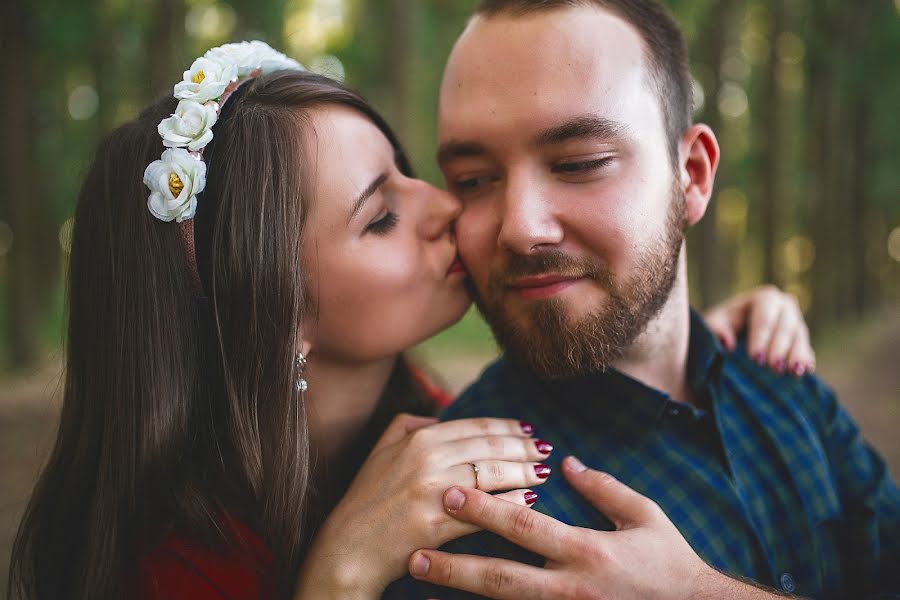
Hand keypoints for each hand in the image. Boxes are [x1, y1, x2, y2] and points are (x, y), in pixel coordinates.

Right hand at [294, 414, 550, 598]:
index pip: (476, 427)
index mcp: (418, 438)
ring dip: (525, 473)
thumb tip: (437, 415)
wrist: (349, 547)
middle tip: (545, 451)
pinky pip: (486, 510)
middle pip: (491, 448)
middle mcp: (428, 459)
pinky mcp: (438, 524)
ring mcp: (433, 492)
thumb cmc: (366, 499)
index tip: (528, 431)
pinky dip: (512, 503)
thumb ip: (407, 424)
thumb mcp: (380, 449)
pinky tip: (530, 501)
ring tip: (543, 474)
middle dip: (524, 448)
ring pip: (493, 475)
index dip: (508, 428)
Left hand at [409, 456, 786, 599]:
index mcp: (588, 550)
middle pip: (503, 578)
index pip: (526, 526)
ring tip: (422, 585)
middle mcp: (571, 587)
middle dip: (456, 565)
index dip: (485, 510)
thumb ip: (604, 489)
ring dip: (461, 598)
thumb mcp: (645, 516)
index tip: (450, 492)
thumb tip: (565, 462)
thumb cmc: (670, 563)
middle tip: (415, 553)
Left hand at [704, 284, 814, 375]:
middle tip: (774, 369)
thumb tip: (726, 343)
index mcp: (764, 298)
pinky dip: (806, 360)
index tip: (755, 358)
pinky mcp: (801, 339)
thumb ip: (716, 329)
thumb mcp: (714, 324)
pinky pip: (807, 348)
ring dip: (797, 355)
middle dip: (780, 348)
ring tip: (794, 373)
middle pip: (786, 326)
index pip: (764, 317)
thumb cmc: (722, 325)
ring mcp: (796, 322)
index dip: (761, 337)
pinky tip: (806, 371)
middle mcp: (784, 306)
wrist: (734, 330)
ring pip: (800, 337)